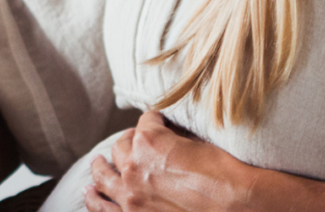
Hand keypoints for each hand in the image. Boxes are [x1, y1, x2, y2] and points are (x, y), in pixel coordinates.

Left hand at [86, 111, 251, 211]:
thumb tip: (170, 136)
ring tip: (97, 162)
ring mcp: (130, 195)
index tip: (157, 122)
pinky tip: (90, 191)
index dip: (154, 121)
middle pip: (122, 146)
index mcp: (149, 140)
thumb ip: (175, 138)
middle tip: (132, 141)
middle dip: (129, 141)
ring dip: (100, 166)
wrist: (234, 206)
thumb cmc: (223, 173)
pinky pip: (103, 207)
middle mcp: (133, 165)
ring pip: (105, 175)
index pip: (146, 122)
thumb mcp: (198, 143)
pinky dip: (94, 198)